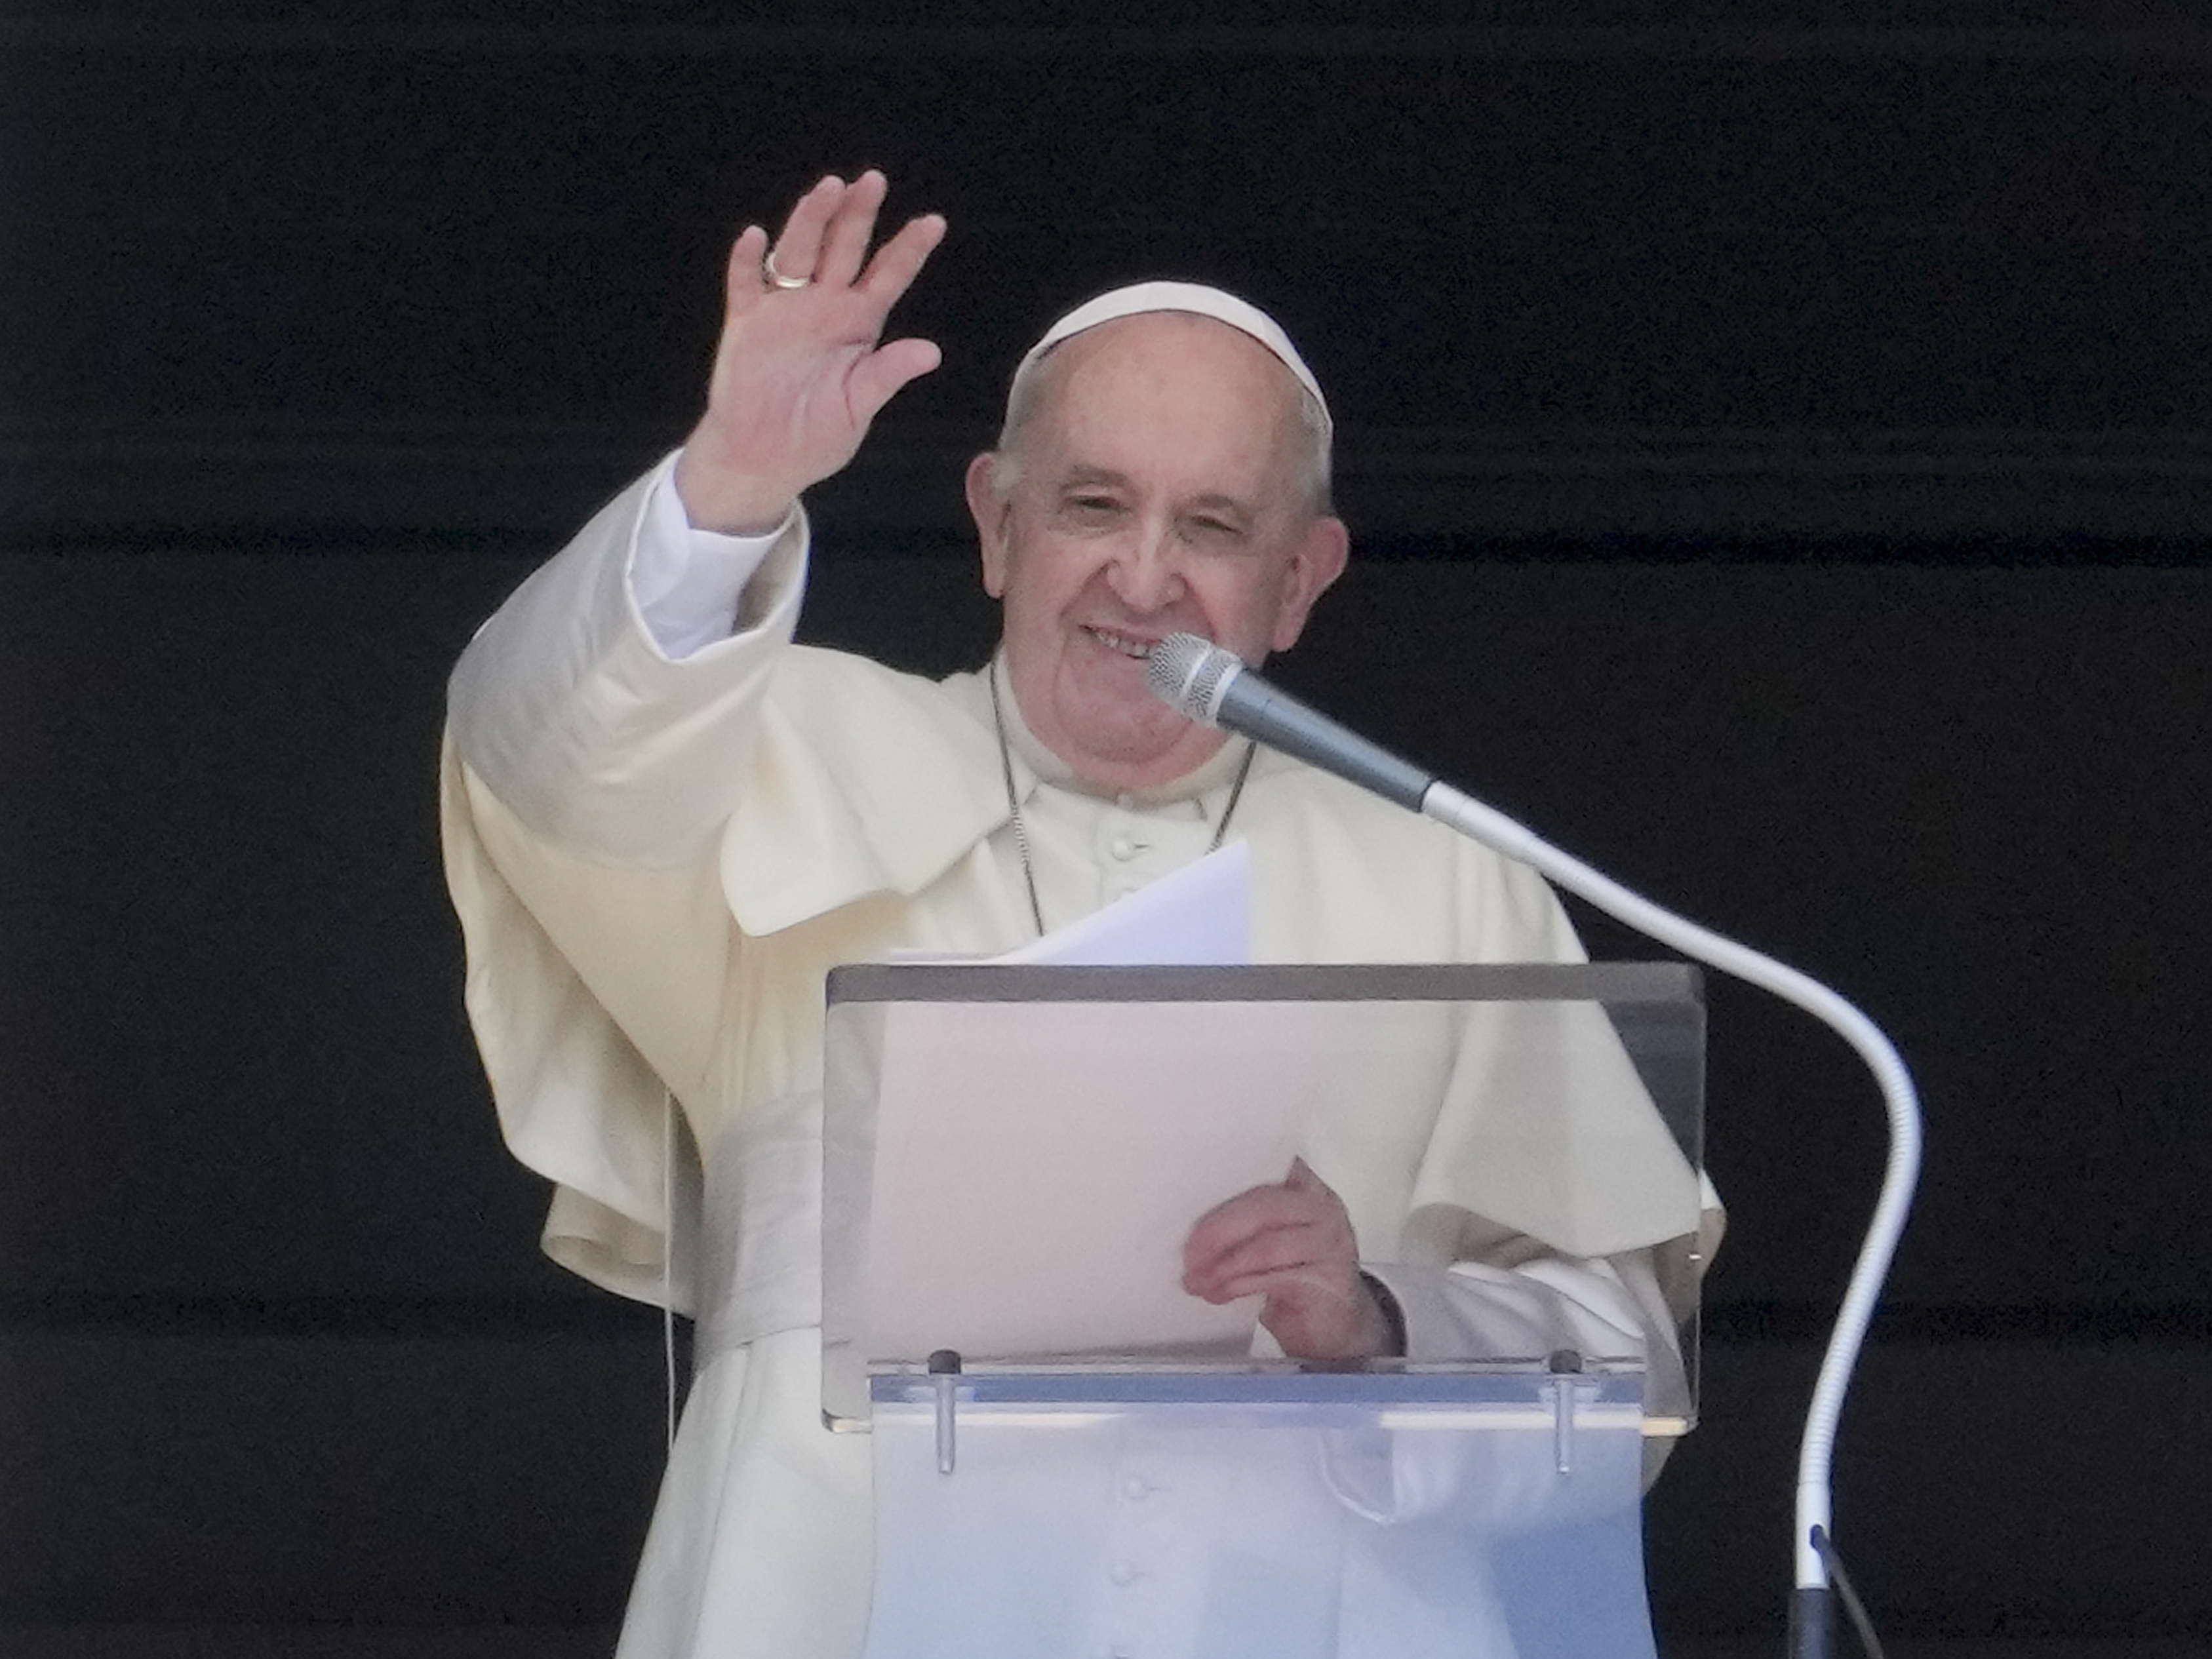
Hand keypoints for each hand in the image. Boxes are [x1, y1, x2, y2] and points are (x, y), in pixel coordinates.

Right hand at [674, 171, 947, 532]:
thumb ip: (887, 374)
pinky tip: (755, 237)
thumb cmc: (816, 435)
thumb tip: (931, 351)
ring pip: (798, 253)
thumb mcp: (859, 407)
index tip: (934, 222)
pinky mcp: (746, 323)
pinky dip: (747, 261)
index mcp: (858, 325)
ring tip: (828, 189)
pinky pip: (746, 285)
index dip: (909, 250)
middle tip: (873, 180)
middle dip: (857, 215)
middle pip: (843, 250)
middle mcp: (823, 307)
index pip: (888, 277)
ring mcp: (784, 310)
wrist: (764, 459)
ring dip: (811, 221)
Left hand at [1181, 1157, 1397, 1360]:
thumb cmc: (1294, 1279)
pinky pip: (1275, 1278)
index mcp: (1305, 1188)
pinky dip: (1239, 1286)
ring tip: (1197, 1281)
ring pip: (1268, 1245)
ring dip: (1224, 1266)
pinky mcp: (1329, 1280)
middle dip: (1218, 1230)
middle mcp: (1323, 1208)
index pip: (1270, 1165)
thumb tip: (1191, 1228)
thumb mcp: (1269, 1242)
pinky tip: (1219, 1293)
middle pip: (1264, 1206)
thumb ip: (1244, 1223)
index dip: (1232, 1175)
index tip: (1192, 1192)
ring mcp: (1330, 1243)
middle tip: (1189, 1254)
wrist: (1332, 1327)